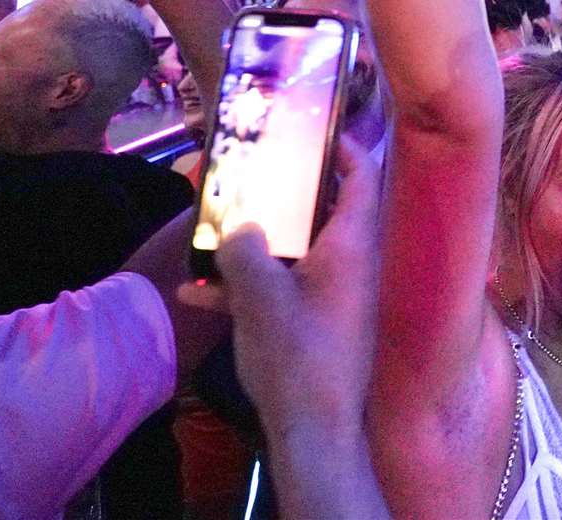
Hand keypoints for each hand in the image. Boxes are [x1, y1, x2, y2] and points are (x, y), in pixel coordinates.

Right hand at [179, 140, 381, 438]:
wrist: (314, 431)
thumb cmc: (296, 356)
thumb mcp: (258, 295)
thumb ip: (244, 249)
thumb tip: (239, 225)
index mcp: (352, 245)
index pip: (363, 177)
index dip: (345, 148)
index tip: (317, 131)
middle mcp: (354, 264)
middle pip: (326, 211)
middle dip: (286, 196)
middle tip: (250, 177)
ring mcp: (341, 296)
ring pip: (300, 251)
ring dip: (259, 243)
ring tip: (212, 233)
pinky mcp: (323, 324)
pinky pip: (289, 288)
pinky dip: (253, 286)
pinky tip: (199, 294)